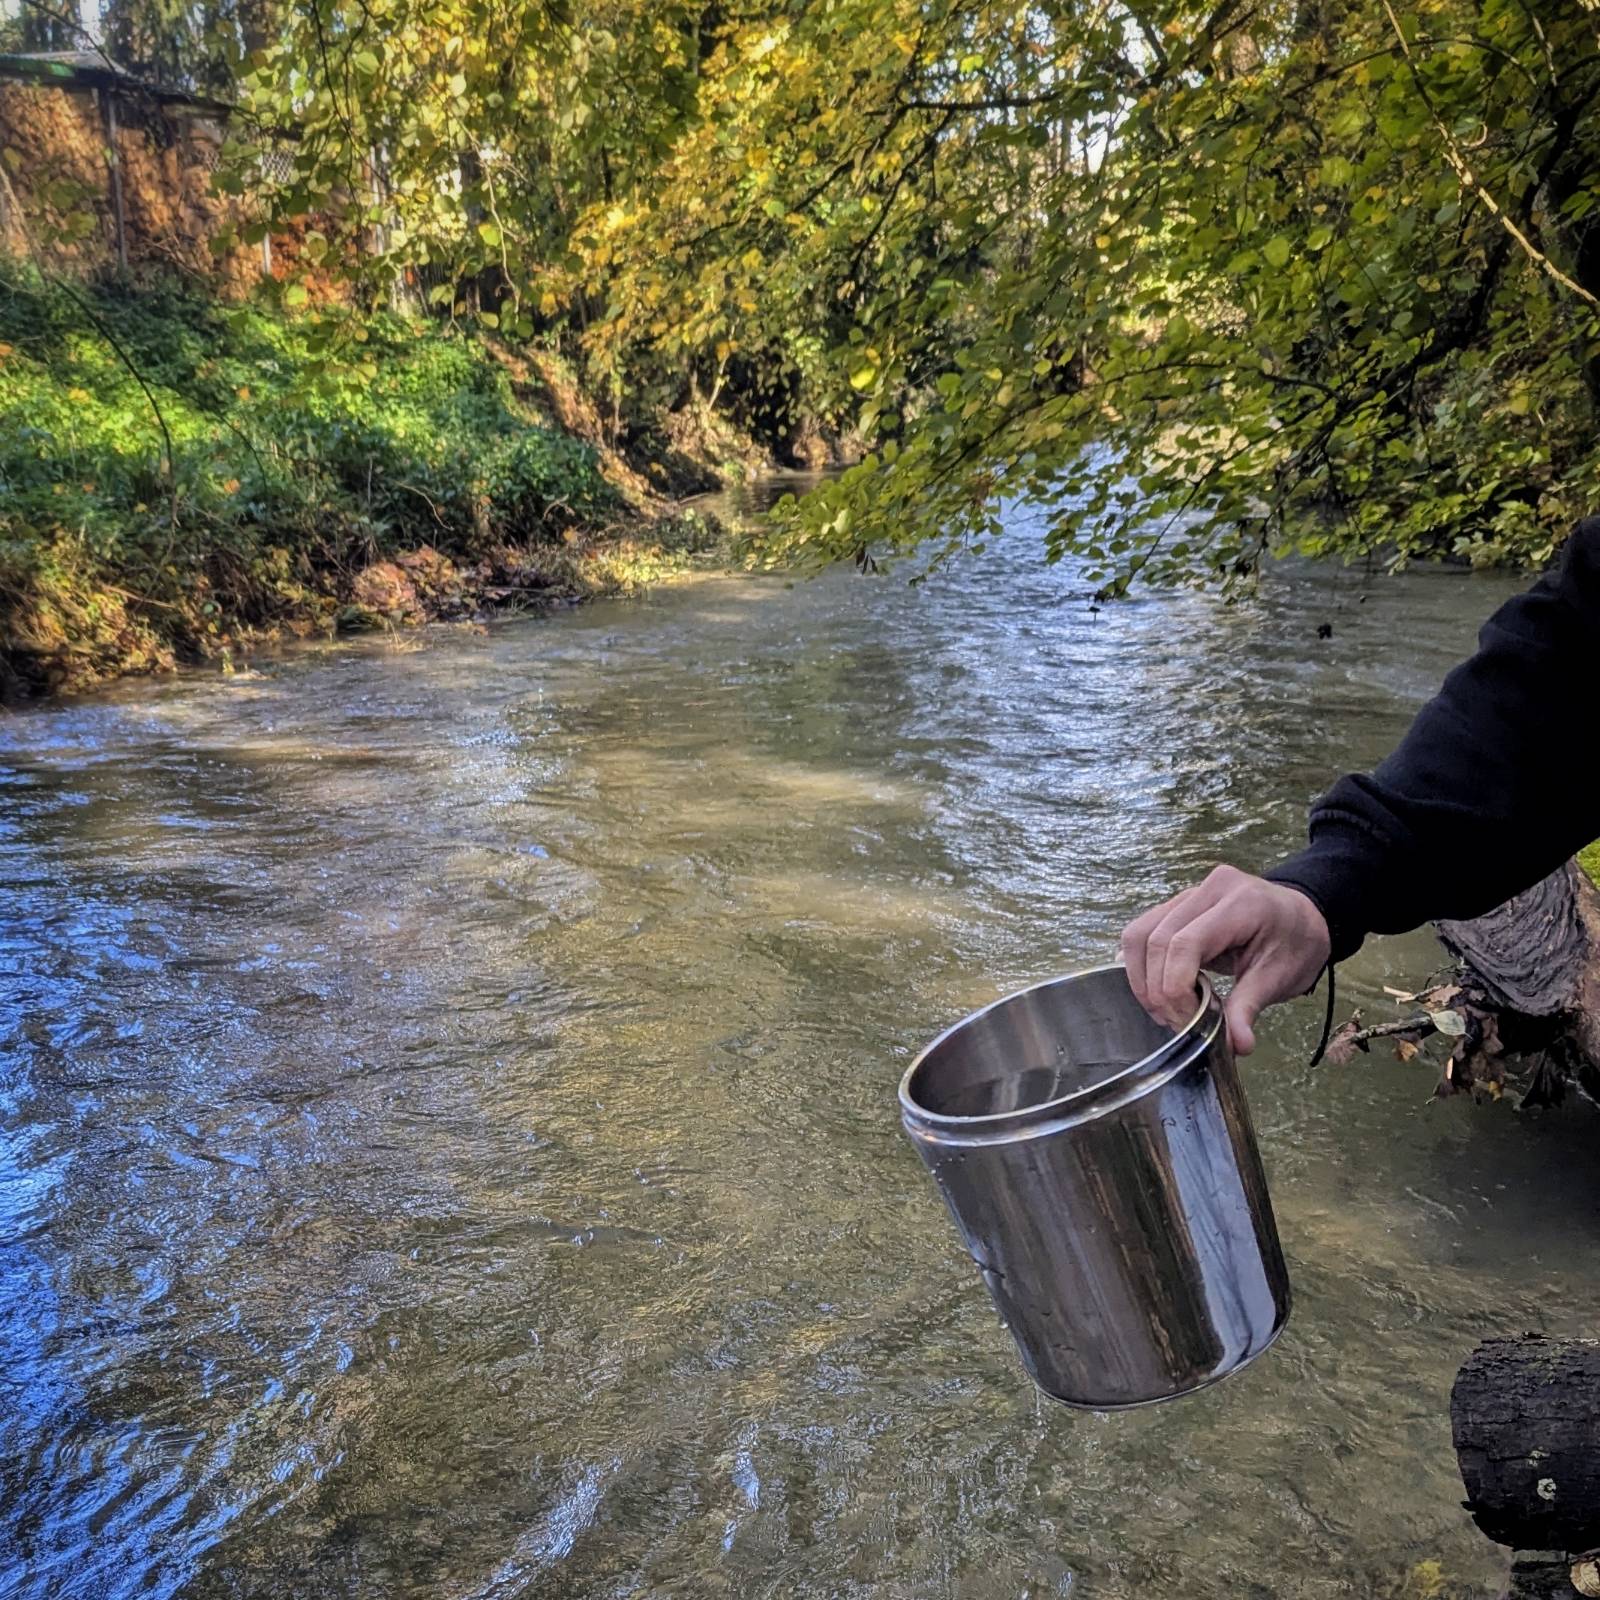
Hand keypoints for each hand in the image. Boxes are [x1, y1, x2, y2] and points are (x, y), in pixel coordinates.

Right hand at [1119, 866, 1331, 1055]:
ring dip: (1142, 979)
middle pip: (1155, 940)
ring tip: (1165, 1010)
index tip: (1190, 1022)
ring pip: (1139, 934)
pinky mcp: (1176, 905)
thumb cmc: (1296, 943)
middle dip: (1159, 990)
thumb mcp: (1281, 977)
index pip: (1184, 943)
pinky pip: (1142, 932)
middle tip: (1179, 1024)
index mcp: (1240, 903)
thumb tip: (1236, 1046)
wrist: (1301, 917)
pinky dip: (1141, 966)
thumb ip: (1250, 1008)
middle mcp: (1208, 889)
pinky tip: (1158, 990)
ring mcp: (1188, 894)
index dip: (1176, 988)